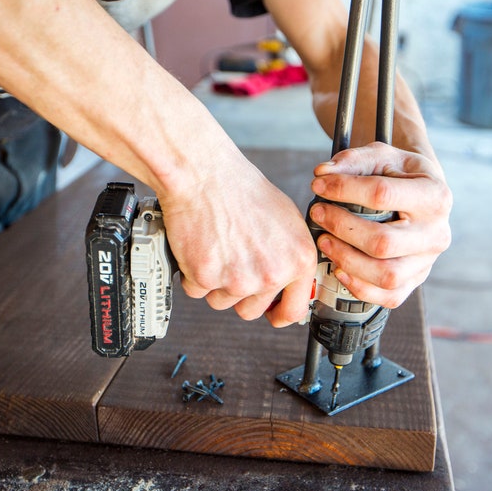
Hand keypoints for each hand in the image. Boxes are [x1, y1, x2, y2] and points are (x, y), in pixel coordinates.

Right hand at [158, 157, 316, 327]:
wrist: (205, 176)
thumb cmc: (242, 191)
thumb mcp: (287, 222)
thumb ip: (291, 258)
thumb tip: (290, 285)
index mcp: (298, 260)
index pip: (294, 310)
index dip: (278, 314)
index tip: (270, 313)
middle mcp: (271, 273)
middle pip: (251, 311)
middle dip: (239, 293)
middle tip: (232, 263)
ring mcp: (239, 279)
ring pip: (222, 302)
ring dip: (216, 283)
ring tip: (218, 248)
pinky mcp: (206, 278)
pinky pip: (196, 291)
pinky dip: (193, 274)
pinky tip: (201, 247)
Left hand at [308, 143, 451, 307]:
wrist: (422, 195)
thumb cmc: (400, 175)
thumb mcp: (382, 156)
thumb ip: (353, 160)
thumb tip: (322, 174)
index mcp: (435, 196)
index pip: (382, 194)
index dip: (343, 190)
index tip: (317, 186)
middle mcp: (437, 233)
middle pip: (382, 242)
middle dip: (341, 228)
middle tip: (317, 214)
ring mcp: (428, 261)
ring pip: (386, 275)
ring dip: (346, 260)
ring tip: (324, 242)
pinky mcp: (416, 280)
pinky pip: (389, 296)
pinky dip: (360, 287)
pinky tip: (340, 269)